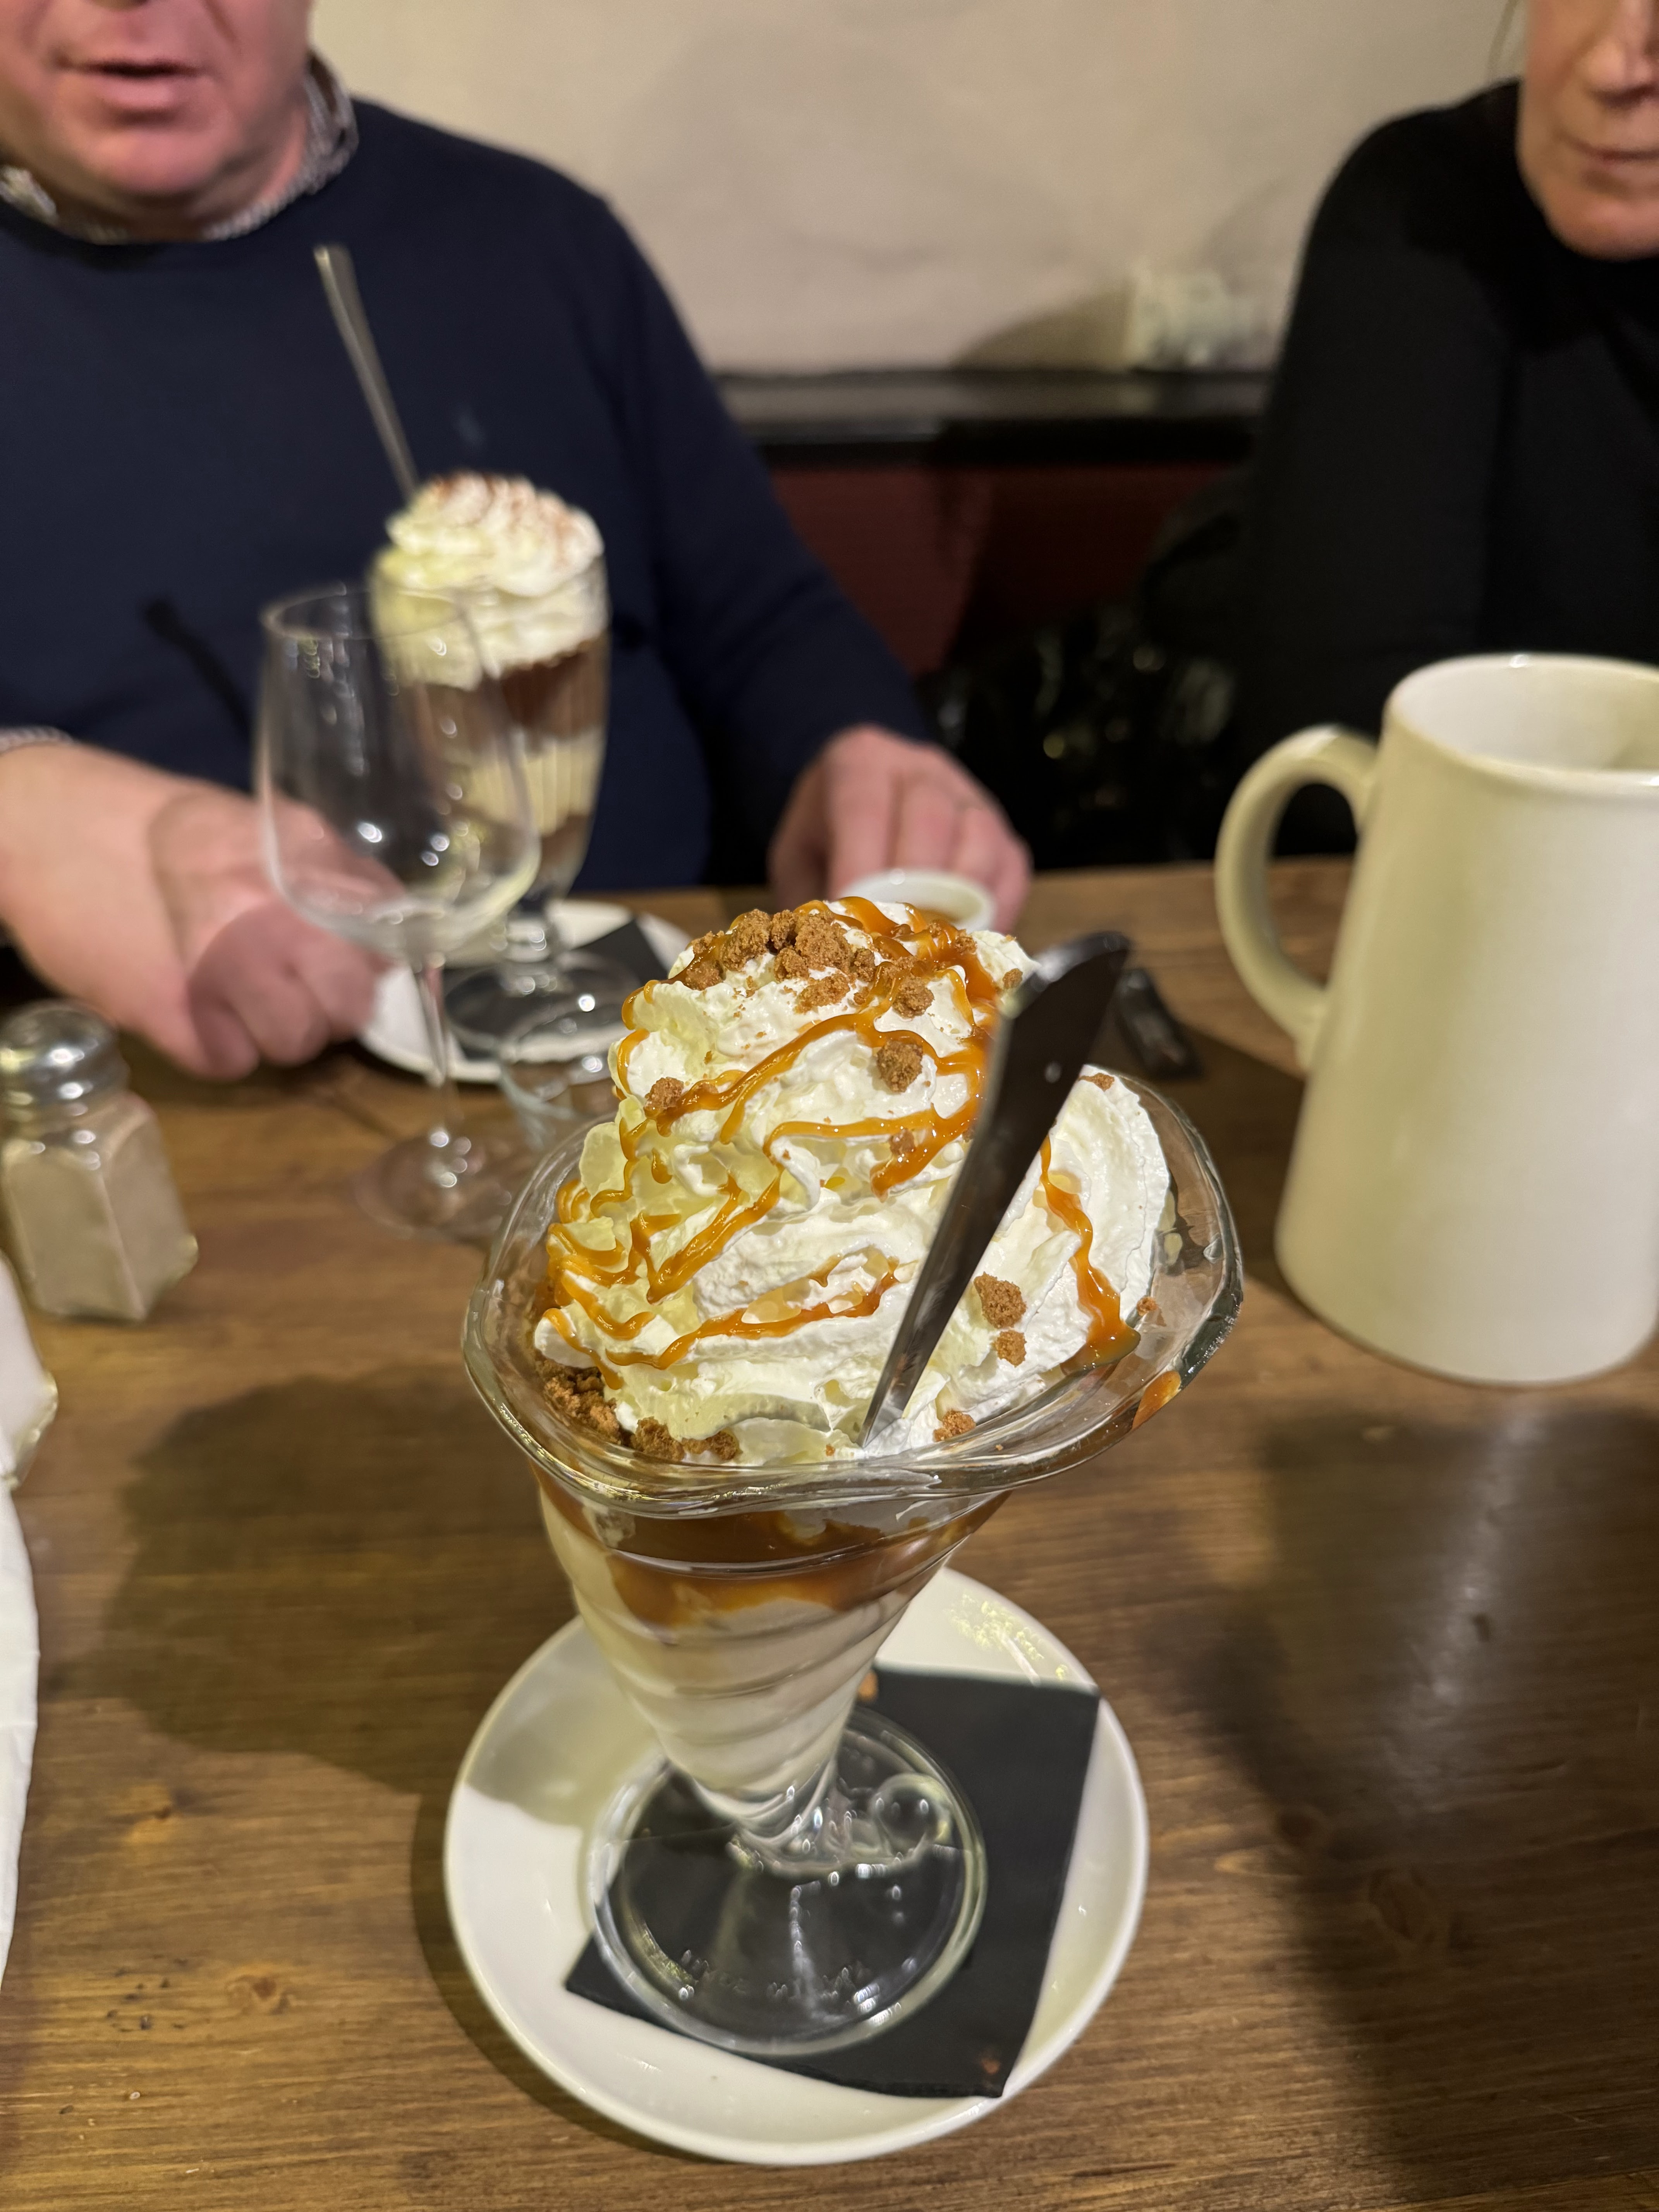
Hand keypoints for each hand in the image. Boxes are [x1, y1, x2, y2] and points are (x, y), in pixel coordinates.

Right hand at [0, 744, 378, 1079]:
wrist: (52, 830)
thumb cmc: (160, 830)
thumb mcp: (262, 829)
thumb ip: (328, 875)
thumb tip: (386, 928)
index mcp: (305, 866)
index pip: (386, 946)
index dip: (370, 970)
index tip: (347, 972)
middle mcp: (276, 917)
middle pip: (351, 1007)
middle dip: (330, 1012)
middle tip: (294, 995)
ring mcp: (224, 966)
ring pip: (295, 1044)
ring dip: (273, 1037)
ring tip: (240, 1005)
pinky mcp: (171, 1011)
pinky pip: (229, 1063)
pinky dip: (217, 1049)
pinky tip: (196, 1013)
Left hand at [768, 726, 1029, 929]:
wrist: (858, 820)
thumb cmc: (824, 844)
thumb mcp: (799, 862)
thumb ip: (811, 897)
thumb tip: (829, 952)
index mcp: (860, 761)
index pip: (863, 806)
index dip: (860, 864)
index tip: (852, 915)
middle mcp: (922, 769)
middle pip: (930, 818)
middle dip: (911, 886)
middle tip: (893, 940)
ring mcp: (970, 798)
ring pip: (979, 839)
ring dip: (957, 900)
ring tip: (932, 946)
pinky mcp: (1002, 834)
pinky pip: (1010, 869)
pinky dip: (994, 910)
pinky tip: (967, 942)